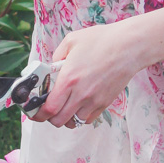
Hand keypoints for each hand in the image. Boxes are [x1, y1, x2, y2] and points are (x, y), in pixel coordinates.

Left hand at [29, 21, 143, 128]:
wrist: (129, 46)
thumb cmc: (101, 40)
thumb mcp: (72, 41)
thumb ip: (56, 56)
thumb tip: (51, 68)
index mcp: (69, 79)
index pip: (49, 108)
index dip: (38, 114)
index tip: (34, 111)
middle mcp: (80, 94)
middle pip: (59, 121)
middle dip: (49, 117)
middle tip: (48, 108)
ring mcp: (94, 100)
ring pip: (73, 122)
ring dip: (65, 117)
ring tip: (64, 106)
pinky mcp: (105, 103)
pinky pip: (88, 119)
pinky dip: (80, 116)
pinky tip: (78, 105)